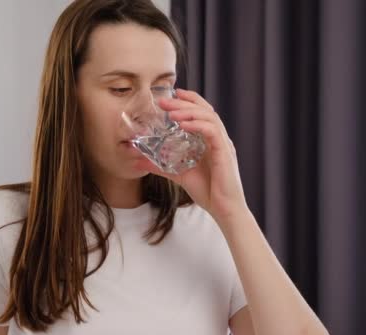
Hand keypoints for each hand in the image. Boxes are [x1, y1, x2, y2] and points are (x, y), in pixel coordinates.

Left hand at [134, 88, 248, 223]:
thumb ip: (162, 166)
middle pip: (204, 110)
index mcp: (210, 140)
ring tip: (171, 112)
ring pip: (209, 117)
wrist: (224, 210)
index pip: (202, 112)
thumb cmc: (208, 192)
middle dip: (183, 102)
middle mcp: (218, 139)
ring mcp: (223, 144)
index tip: (173, 93)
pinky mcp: (225, 152)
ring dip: (188, 111)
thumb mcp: (179, 175)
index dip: (189, 100)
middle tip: (163, 101)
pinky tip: (182, 124)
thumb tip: (140, 161)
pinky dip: (197, 125)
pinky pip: (212, 131)